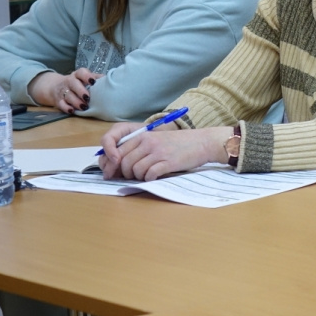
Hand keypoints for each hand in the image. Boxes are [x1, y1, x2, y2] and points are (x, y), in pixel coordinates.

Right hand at [28, 70, 96, 112]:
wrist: (56, 86)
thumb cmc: (77, 82)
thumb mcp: (85, 78)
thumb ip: (97, 78)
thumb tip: (111, 79)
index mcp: (77, 75)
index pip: (81, 72)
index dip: (87, 76)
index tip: (93, 81)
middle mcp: (69, 81)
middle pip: (73, 84)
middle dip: (80, 91)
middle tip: (88, 97)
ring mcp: (63, 91)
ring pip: (68, 95)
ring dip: (76, 101)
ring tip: (84, 107)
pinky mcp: (58, 100)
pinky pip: (61, 104)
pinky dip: (66, 108)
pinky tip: (72, 111)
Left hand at [99, 125, 229, 181]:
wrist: (202, 142)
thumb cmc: (179, 143)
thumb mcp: (157, 139)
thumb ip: (139, 147)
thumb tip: (119, 163)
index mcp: (143, 136)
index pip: (118, 150)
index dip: (112, 164)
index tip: (112, 173)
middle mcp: (148, 143)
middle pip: (124, 162)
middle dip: (124, 173)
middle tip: (131, 177)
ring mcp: (158, 152)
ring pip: (135, 170)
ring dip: (138, 177)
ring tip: (146, 175)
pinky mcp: (168, 162)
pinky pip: (149, 175)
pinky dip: (149, 179)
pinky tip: (155, 176)